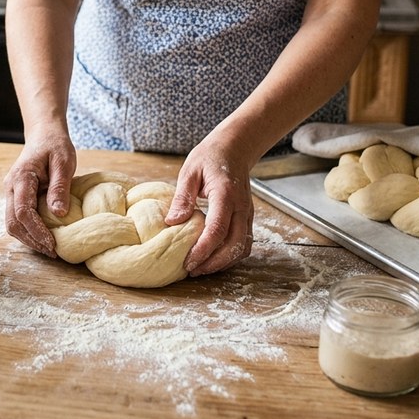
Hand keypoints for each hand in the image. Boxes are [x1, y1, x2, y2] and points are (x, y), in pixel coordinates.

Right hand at [3, 130, 76, 257]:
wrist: (44, 134)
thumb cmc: (55, 145)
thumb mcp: (63, 162)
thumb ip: (59, 187)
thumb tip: (59, 214)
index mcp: (21, 178)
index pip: (23, 212)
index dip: (36, 231)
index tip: (52, 244)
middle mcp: (11, 187)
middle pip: (12, 223)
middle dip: (31, 240)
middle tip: (52, 252)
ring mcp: (11, 193)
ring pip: (12, 224)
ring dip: (29, 238)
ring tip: (50, 248)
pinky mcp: (16, 196)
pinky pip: (18, 218)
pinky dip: (29, 231)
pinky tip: (45, 237)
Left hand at [164, 140, 254, 276]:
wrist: (235, 147)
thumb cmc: (210, 157)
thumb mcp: (189, 171)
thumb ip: (182, 197)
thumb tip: (171, 222)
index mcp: (226, 195)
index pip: (217, 230)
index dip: (203, 250)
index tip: (188, 262)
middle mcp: (241, 207)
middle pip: (234, 245)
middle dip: (214, 263)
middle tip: (192, 270)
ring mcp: (247, 213)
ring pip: (242, 247)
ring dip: (224, 262)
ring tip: (201, 268)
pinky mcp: (247, 217)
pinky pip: (243, 242)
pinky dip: (231, 255)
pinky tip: (214, 258)